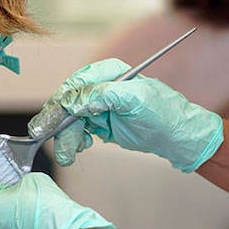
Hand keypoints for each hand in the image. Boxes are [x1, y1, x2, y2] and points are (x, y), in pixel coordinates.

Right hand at [28, 59, 224, 171]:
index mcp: (109, 73)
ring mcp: (100, 106)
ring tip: (68, 155)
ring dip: (65, 136)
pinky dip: (73, 140)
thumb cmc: (165, 113)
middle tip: (53, 142)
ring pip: (70, 119)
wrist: (179, 137)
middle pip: (68, 102)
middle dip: (59, 123)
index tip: (50, 121)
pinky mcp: (101, 123)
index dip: (61, 101)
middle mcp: (101, 87)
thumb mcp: (135, 100)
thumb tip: (73, 100)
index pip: (76, 83)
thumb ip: (102, 95)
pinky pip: (77, 129)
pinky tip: (77, 148)